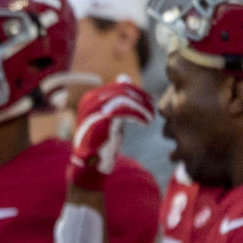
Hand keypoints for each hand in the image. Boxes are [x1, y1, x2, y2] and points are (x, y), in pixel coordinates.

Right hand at [68, 76, 154, 191]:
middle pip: (122, 90)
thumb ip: (116, 100)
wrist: (90, 165)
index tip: (149, 102)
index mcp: (90, 99)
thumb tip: (124, 77)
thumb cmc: (101, 142)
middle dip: (141, 97)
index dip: (137, 92)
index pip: (118, 87)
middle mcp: (90, 102)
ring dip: (142, 106)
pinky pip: (125, 111)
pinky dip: (139, 115)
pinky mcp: (102, 122)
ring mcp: (94, 111)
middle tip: (153, 107)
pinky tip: (146, 123)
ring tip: (151, 116)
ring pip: (125, 99)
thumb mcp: (109, 117)